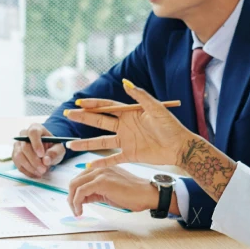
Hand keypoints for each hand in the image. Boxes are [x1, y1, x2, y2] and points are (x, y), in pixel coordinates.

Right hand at [12, 123, 65, 177]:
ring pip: (19, 156)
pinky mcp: (15, 155)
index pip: (33, 133)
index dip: (36, 144)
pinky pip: (18, 164)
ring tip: (40, 172)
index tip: (42, 155)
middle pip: (25, 147)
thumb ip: (54, 153)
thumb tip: (46, 160)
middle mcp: (23, 135)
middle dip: (34, 160)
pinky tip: (36, 174)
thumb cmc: (52, 146)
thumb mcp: (59, 148)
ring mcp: (17, 145)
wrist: (46, 149)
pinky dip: (27, 171)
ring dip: (30, 167)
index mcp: (35, 128)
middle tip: (43, 169)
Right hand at [64, 79, 189, 169]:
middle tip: (68, 114)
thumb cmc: (171, 126)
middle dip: (83, 118)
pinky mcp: (130, 155)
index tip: (79, 103)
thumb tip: (125, 82)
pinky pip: (112, 159)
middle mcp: (124, 126)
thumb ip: (140, 96)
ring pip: (101, 142)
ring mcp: (126, 141)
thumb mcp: (157, 109)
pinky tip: (89, 166)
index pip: (106, 107)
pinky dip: (101, 163)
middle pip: (99, 121)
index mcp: (129, 114)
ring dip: (85, 143)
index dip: (93, 104)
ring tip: (70, 145)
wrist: (181, 147)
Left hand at [67, 166, 160, 216]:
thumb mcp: (108, 192)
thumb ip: (94, 192)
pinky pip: (81, 191)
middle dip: (70, 197)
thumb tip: (81, 199)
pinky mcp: (101, 182)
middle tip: (74, 209)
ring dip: (72, 201)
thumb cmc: (131, 194)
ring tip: (76, 211)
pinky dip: (76, 202)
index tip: (75, 204)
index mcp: (100, 169)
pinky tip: (80, 210)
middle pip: (74, 182)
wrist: (146, 194)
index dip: (74, 193)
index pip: (79, 179)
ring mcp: (99, 173)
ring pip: (75, 185)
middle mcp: (97, 168)